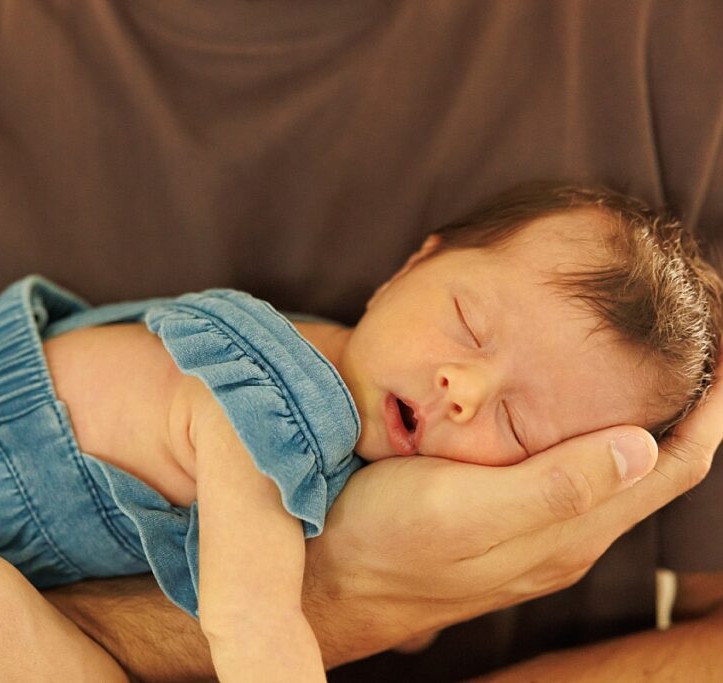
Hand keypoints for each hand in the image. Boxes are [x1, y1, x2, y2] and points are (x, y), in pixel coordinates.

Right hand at [304, 381, 722, 666]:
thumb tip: (640, 445)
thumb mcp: (465, 511)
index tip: (722, 353)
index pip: (672, 468)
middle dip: (687, 410)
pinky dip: (591, 435)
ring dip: (642, 421)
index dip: (709, 412)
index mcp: (569, 529)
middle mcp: (566, 535)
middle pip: (654, 470)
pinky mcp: (504, 523)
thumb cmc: (388, 540)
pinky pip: (574, 476)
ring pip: (616, 472)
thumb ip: (554, 486)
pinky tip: (567, 405)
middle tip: (691, 345)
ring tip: (646, 364)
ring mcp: (536, 534)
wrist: (332, 582)